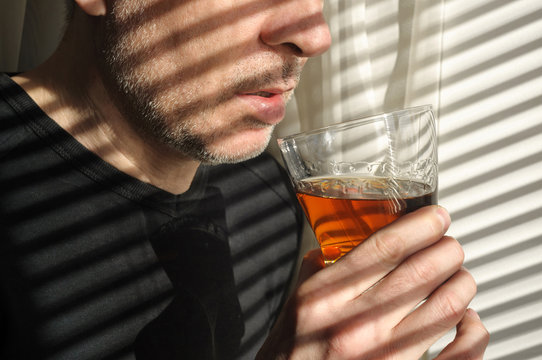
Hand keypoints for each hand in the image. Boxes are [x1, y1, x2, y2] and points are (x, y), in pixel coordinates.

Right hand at [257, 206, 488, 359]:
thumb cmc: (291, 353)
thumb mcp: (294, 303)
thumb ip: (317, 270)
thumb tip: (334, 247)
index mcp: (327, 297)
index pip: (385, 248)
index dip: (420, 226)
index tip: (437, 217)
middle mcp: (356, 323)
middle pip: (422, 271)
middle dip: (448, 250)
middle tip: (450, 246)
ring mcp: (382, 354)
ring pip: (446, 306)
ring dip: (463, 283)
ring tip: (460, 276)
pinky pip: (457, 355)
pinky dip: (473, 332)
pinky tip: (469, 320)